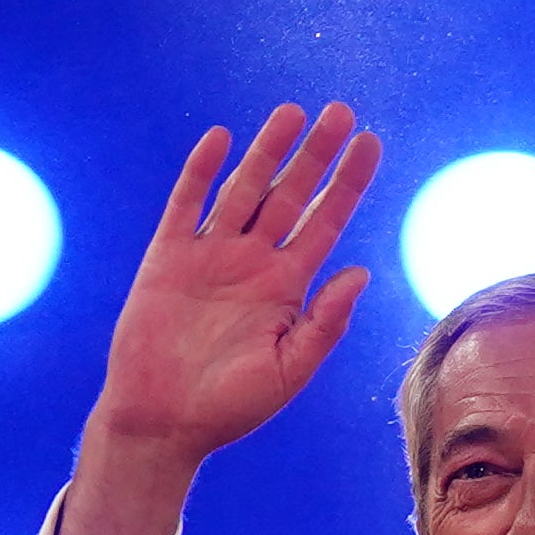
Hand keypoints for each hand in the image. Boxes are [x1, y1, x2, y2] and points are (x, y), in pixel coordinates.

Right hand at [61, 103, 382, 534]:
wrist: (164, 423)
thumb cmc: (232, 407)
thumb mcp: (292, 368)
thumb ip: (326, 322)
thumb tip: (361, 272)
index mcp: (288, 288)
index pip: (326, 222)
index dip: (348, 183)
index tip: (371, 144)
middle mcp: (253, 263)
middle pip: (292, 195)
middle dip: (316, 155)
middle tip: (342, 112)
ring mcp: (210, 255)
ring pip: (245, 190)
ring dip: (268, 151)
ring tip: (293, 112)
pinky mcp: (167, 258)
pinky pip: (186, 205)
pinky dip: (201, 172)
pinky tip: (221, 140)